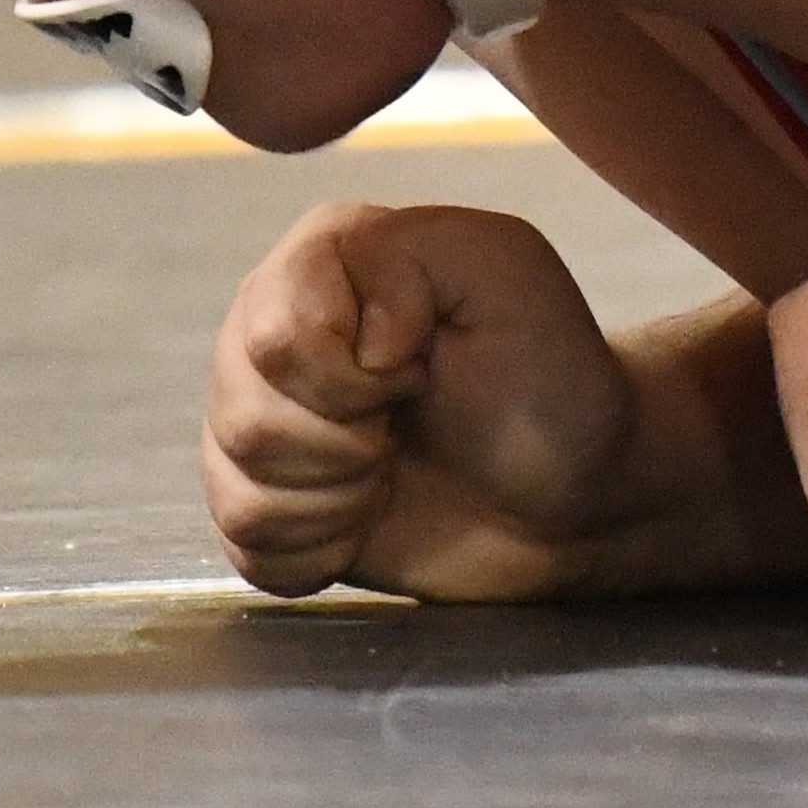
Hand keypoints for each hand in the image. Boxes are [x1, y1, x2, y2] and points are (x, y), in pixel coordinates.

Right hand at [200, 201, 640, 601]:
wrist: (571, 488)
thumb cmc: (549, 373)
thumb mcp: (506, 271)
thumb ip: (409, 258)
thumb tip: (352, 341)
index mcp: (323, 258)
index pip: (275, 338)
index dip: (353, 379)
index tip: (420, 371)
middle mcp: (270, 328)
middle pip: (243, 414)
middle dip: (345, 444)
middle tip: (405, 427)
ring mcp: (261, 415)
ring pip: (236, 482)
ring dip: (336, 498)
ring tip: (391, 471)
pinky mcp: (264, 498)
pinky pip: (242, 545)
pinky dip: (318, 550)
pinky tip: (367, 519)